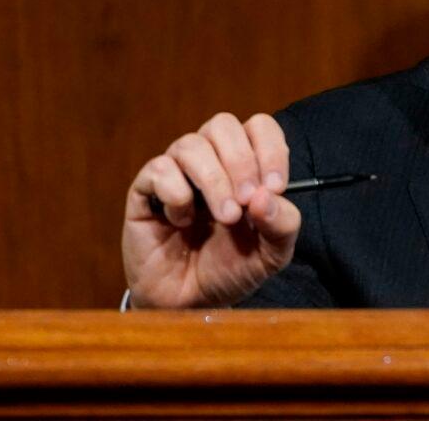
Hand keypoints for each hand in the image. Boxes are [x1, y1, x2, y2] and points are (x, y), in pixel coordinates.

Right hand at [122, 113, 301, 307]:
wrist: (192, 303)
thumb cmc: (232, 268)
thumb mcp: (272, 253)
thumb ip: (283, 223)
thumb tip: (267, 196)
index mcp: (246, 164)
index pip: (259, 127)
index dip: (270, 149)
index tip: (276, 186)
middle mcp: (211, 160)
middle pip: (223, 124)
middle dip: (241, 162)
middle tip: (247, 201)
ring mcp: (177, 172)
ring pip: (191, 144)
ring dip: (213, 180)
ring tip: (225, 217)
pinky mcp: (145, 190)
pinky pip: (158, 168)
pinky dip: (176, 193)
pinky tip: (182, 221)